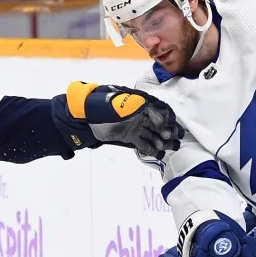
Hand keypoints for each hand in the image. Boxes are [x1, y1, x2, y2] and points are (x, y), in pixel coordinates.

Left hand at [53, 82, 182, 158]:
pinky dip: (150, 148)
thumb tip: (155, 115)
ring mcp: (135, 126)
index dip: (165, 118)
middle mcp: (140, 114)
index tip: (167, 127)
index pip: (158, 109)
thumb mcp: (119, 103)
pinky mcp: (129, 136)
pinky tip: (157, 154)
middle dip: (166, 131)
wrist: (83, 118)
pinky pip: (143, 142)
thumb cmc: (101, 106)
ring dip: (160, 141)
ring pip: (152, 134)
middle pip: (158, 123)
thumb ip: (138, 107)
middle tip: (172, 140)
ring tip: (166, 148)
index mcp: (139, 103)